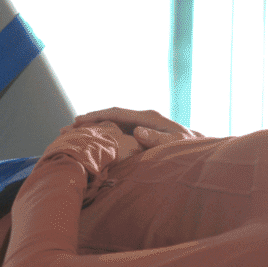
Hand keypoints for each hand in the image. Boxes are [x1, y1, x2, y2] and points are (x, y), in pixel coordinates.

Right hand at [75, 108, 203, 149]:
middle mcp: (143, 119)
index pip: (116, 113)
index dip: (95, 116)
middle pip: (110, 117)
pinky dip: (103, 137)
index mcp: (148, 117)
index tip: (77, 121)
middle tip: (66, 129)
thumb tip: (137, 131)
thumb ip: (158, 138)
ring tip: (73, 137)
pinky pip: (118, 133)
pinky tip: (93, 144)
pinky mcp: (142, 135)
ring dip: (93, 130)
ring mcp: (142, 126)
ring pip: (112, 125)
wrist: (202, 153)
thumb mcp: (176, 144)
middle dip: (88, 122)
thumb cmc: (190, 150)